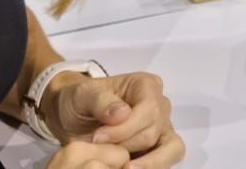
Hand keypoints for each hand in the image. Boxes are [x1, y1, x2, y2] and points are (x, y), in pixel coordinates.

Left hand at [46, 71, 182, 166]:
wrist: (74, 118)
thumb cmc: (80, 101)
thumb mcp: (82, 95)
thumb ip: (100, 101)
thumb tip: (123, 113)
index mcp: (146, 85)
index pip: (149, 109)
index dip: (126, 128)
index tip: (98, 138)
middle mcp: (160, 106)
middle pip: (154, 131)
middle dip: (127, 145)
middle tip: (100, 152)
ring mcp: (162, 129)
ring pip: (171, 149)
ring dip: (148, 163)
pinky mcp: (159, 150)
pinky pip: (166, 163)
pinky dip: (150, 168)